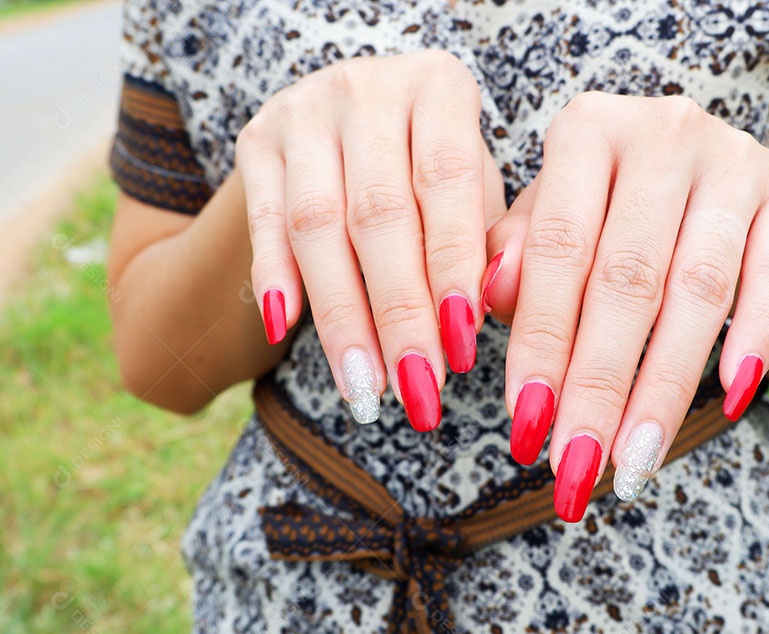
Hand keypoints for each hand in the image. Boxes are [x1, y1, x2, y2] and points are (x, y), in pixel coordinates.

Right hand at [236, 50, 506, 430]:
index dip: (452, 268)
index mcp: (439, 85)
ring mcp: (303, 110)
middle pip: (380, 213)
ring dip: (342, 317)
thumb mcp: (477, 190)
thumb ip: (491, 241)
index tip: (463, 349)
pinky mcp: (255, 141)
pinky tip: (284, 332)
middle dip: (400, 313)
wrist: (353, 124)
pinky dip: (275, 279)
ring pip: (317, 225)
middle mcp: (367, 87)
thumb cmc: (437, 172)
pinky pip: (263, 221)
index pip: (447, 181)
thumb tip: (482, 316)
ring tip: (366, 388)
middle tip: (418, 391)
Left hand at [483, 91, 768, 520]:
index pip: (556, 249)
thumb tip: (484, 301)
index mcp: (588, 130)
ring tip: (634, 462)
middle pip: (626, 277)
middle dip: (597, 384)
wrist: (724, 194)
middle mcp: (662, 131)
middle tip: (576, 467)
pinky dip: (753, 341)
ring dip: (664, 386)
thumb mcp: (560, 225)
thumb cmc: (618, 220)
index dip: (540, 342)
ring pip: (697, 289)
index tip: (525, 425)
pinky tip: (729, 399)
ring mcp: (734, 158)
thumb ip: (518, 257)